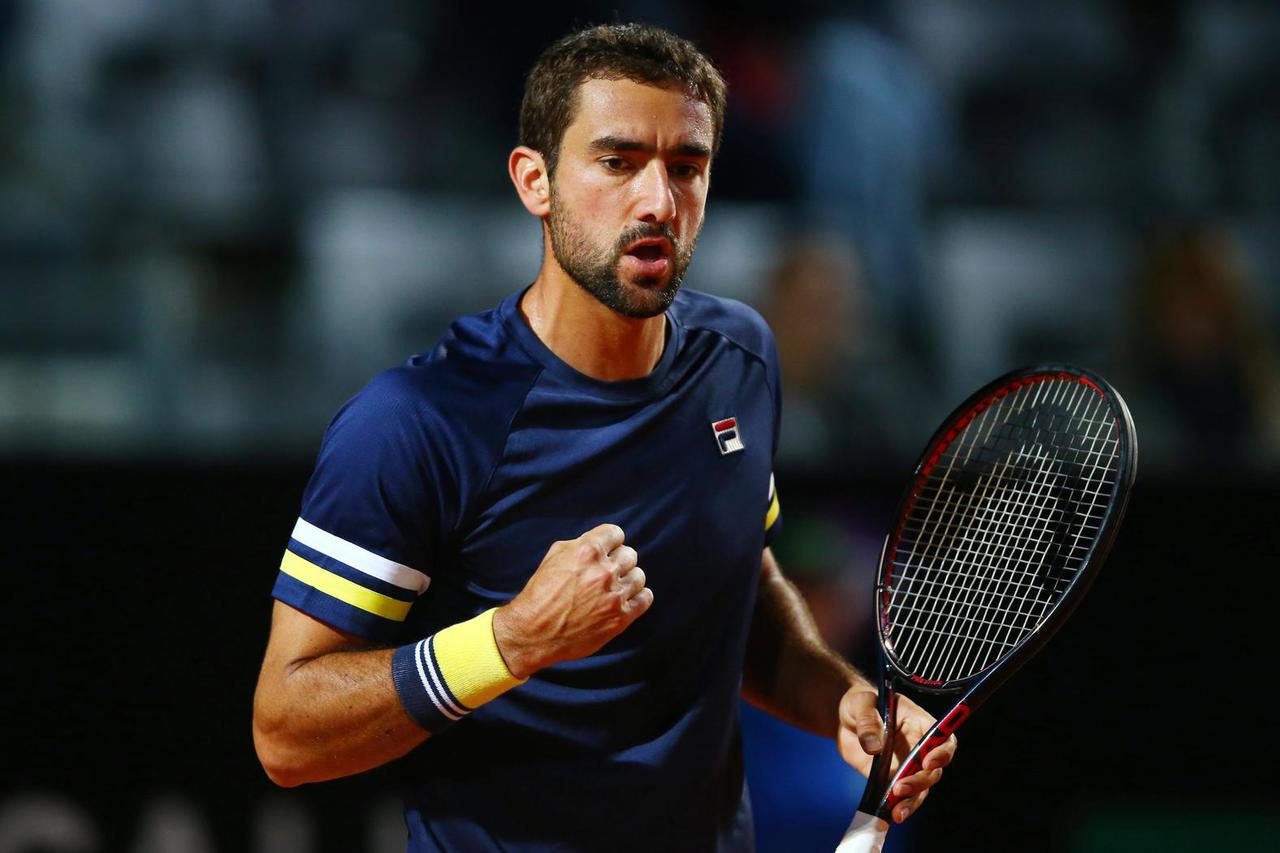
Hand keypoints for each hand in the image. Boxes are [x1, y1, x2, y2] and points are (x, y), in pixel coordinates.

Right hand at [492, 524, 652, 678]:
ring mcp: (614, 595)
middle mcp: (604, 571)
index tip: (607, 552)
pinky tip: (625, 599)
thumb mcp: (555, 556)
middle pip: (630, 555)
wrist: (534, 632)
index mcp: (587, 551)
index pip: (617, 534)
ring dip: (628, 580)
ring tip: (614, 588)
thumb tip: (603, 542)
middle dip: (618, 562)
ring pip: (639, 576)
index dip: (610, 542)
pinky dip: (638, 597)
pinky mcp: (620, 617)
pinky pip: (645, 598)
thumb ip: (581, 544)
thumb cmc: (541, 593)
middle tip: (606, 574)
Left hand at [837, 685, 957, 823]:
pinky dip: (899, 806)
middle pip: (933, 770)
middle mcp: (918, 747)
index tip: (928, 762)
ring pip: (921, 789)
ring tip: (897, 812)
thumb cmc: (860, 703)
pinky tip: (891, 815)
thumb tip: (874, 747)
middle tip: (900, 788)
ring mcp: (907, 765)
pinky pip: (902, 796)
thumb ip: (868, 722)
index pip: (943, 739)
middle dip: (920, 781)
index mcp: (919, 722)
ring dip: (912, 801)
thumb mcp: (861, 703)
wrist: (843, 719)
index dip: (942, 752)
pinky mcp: (892, 779)